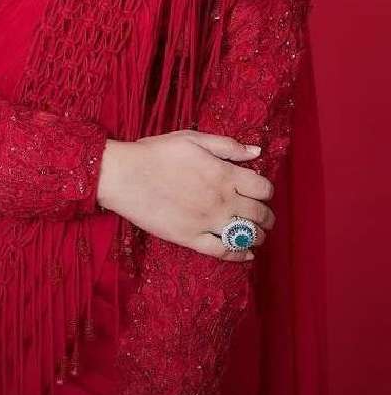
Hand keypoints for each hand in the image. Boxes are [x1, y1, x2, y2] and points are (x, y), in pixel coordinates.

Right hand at [96, 129, 274, 260]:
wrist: (125, 176)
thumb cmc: (156, 153)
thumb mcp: (193, 139)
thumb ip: (228, 146)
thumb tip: (257, 151)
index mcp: (225, 174)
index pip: (263, 188)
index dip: (267, 191)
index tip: (261, 193)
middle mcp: (222, 200)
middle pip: (260, 214)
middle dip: (267, 217)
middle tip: (265, 218)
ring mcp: (207, 222)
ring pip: (246, 235)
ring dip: (259, 236)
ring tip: (258, 235)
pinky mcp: (191, 238)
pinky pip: (223, 252)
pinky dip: (239, 255)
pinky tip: (246, 254)